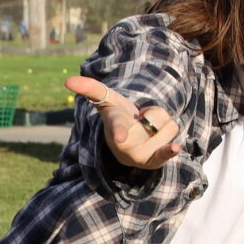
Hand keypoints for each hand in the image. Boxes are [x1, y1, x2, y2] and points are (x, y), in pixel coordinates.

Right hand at [65, 75, 180, 168]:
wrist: (129, 144)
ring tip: (148, 132)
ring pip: (170, 126)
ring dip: (163, 125)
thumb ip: (90, 88)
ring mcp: (140, 154)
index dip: (119, 131)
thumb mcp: (107, 100)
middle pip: (158, 115)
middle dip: (154, 113)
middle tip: (140, 122)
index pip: (117, 125)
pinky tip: (175, 147)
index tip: (120, 137)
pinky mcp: (154, 162)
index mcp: (114, 126)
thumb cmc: (118, 116)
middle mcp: (126, 144)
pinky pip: (167, 152)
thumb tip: (68, 81)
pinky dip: (171, 151)